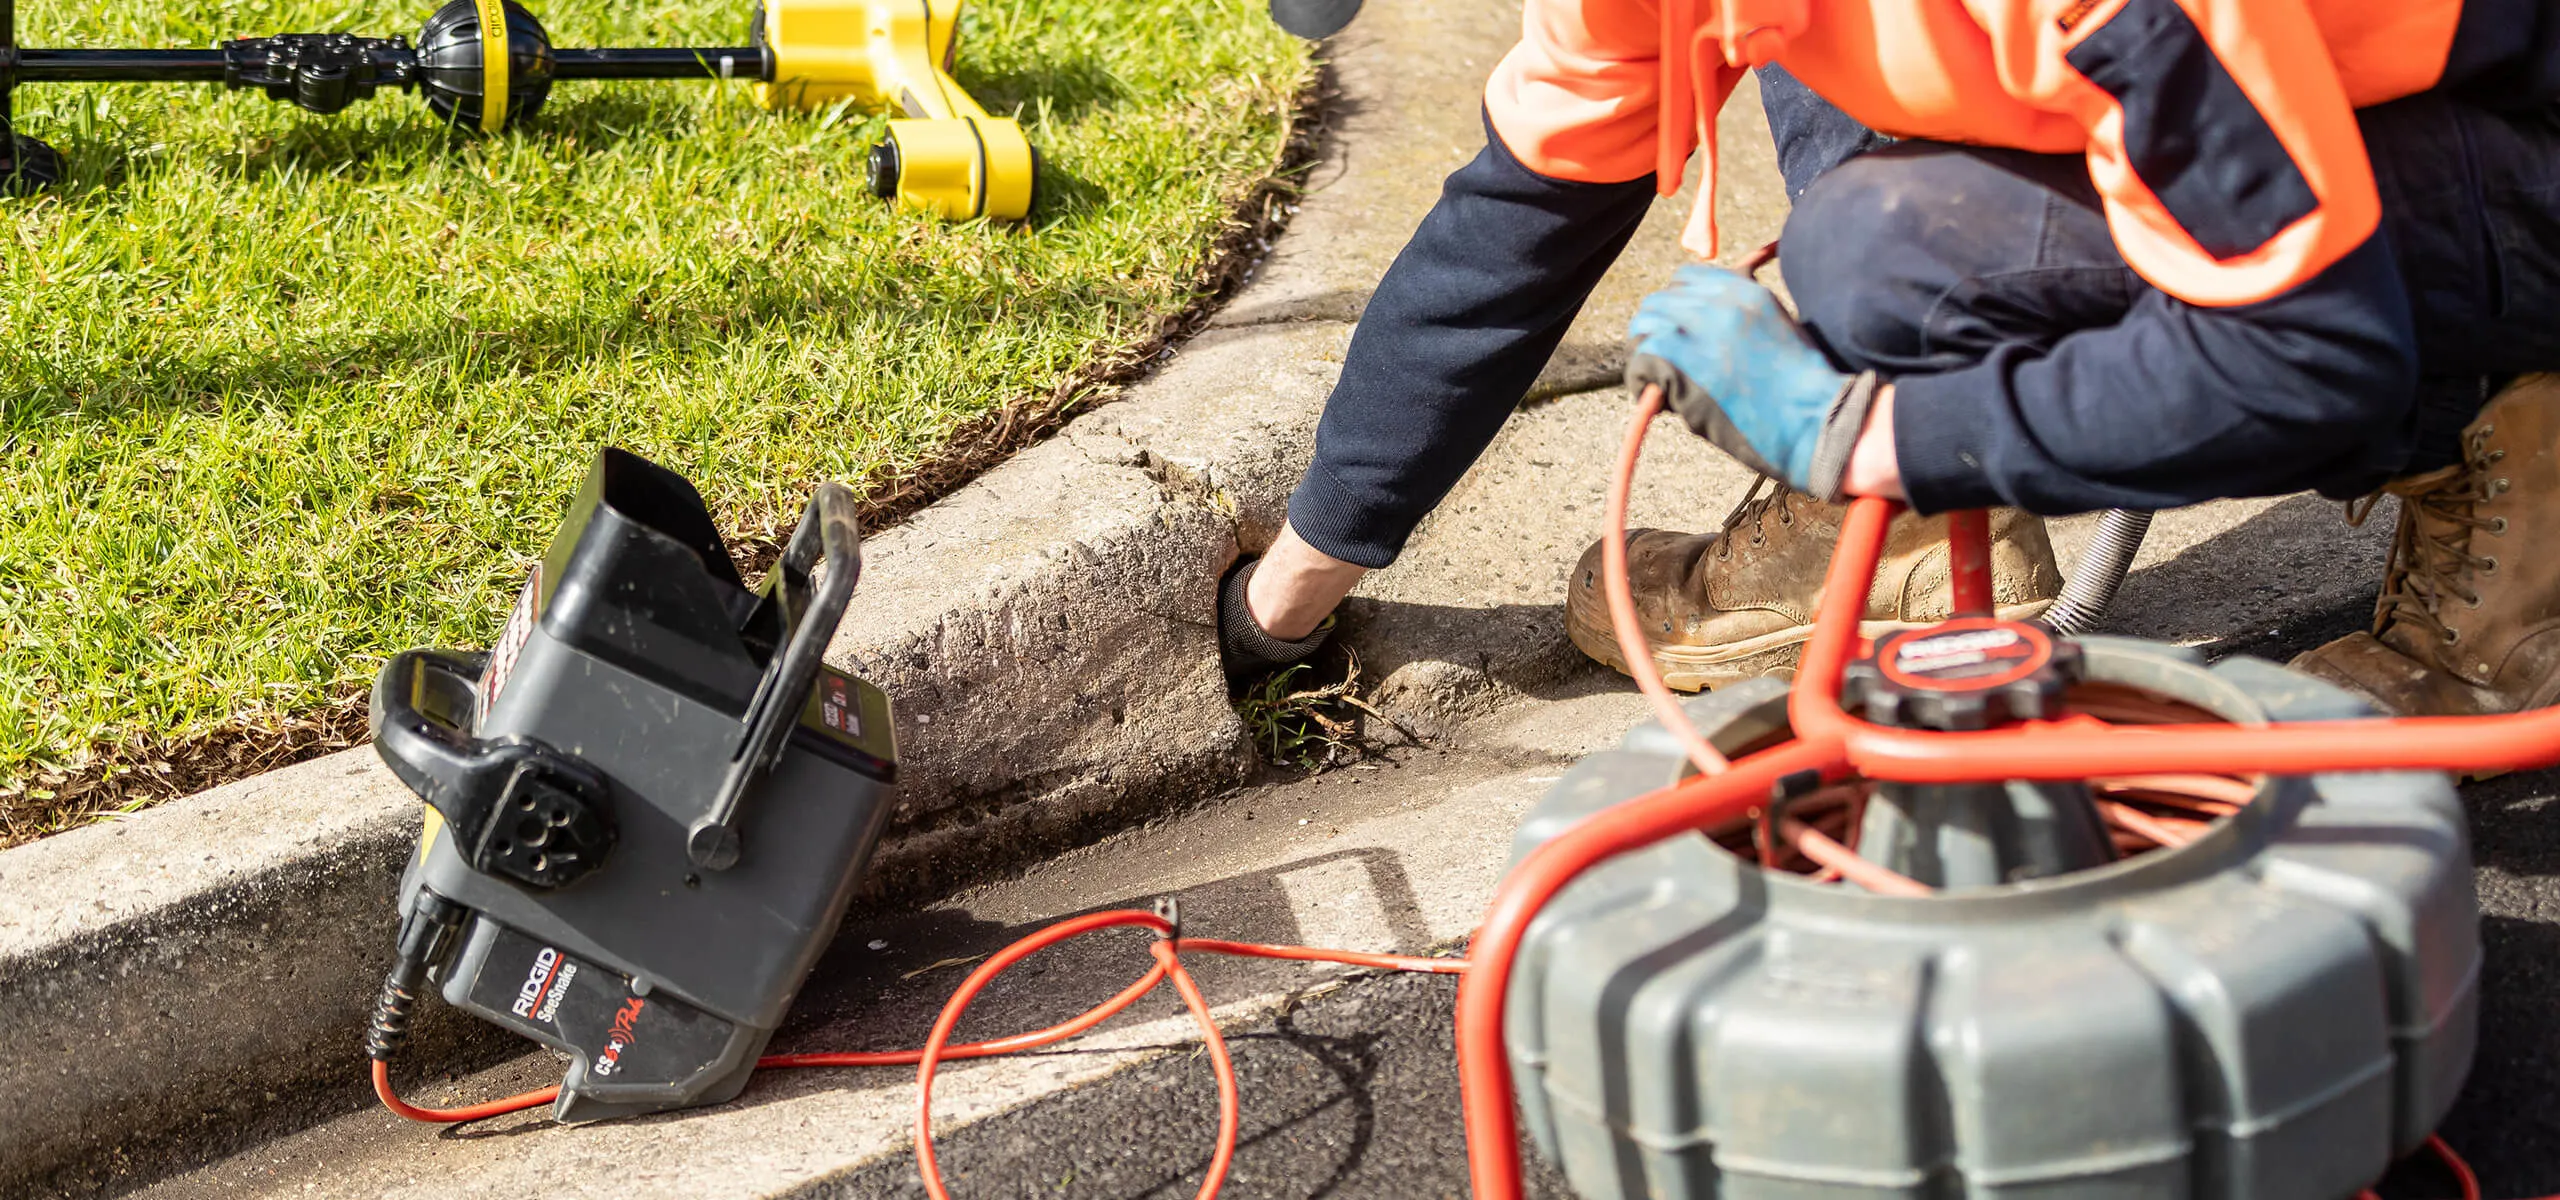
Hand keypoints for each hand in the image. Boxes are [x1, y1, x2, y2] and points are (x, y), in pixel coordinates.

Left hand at [1625, 264, 1880, 498]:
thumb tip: (1706, 325)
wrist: (1816, 420)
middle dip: (1657, 332)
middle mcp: (1717, 300)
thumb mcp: (1779, 329)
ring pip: (1643, 327)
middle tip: (1668, 366)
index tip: (1683, 336)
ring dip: (1646, 355)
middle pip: (1657, 302)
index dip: (1677, 308)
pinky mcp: (1679, 359)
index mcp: (1744, 290)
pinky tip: (1661, 403)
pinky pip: (1637, 361)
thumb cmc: (1804, 389)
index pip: (1686, 279)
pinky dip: (1641, 384)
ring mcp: (1696, 327)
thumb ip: (1741, 316)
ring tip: (1664, 385)